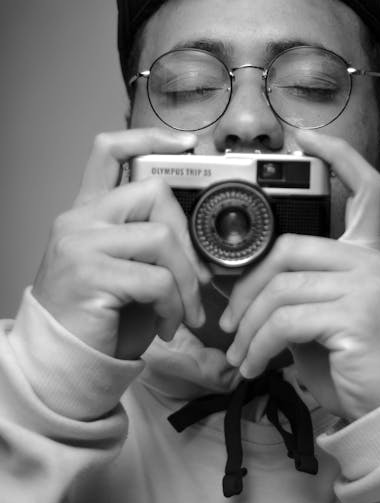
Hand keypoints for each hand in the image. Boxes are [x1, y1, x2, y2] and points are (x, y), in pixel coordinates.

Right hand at [32, 129, 209, 359]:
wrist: (59, 364)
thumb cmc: (98, 320)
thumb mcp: (124, 268)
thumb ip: (147, 240)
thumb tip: (197, 236)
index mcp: (89, 213)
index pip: (110, 151)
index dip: (149, 138)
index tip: (186, 144)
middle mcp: (80, 221)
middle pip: (153, 192)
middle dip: (188, 237)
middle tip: (197, 278)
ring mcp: (81, 245)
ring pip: (160, 237)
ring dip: (186, 280)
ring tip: (182, 310)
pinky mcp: (90, 275)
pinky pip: (157, 279)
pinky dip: (173, 305)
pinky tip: (166, 324)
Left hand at [219, 131, 379, 420]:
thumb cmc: (355, 364)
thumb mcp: (323, 318)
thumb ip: (297, 290)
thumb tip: (247, 285)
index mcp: (367, 253)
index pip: (363, 189)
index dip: (336, 157)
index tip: (307, 137)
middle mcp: (370, 261)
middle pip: (289, 250)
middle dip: (247, 288)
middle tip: (230, 320)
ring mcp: (366, 284)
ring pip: (280, 288)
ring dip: (248, 327)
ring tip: (239, 354)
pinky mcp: (356, 313)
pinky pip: (285, 320)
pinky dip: (259, 345)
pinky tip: (253, 365)